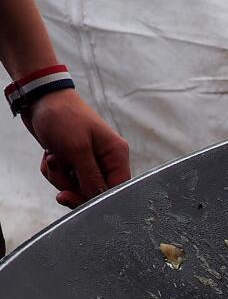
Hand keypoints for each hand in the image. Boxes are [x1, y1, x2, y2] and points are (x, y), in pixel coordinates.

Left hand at [22, 88, 130, 207]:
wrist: (39, 98)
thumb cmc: (63, 117)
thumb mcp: (77, 149)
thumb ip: (91, 178)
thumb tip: (98, 200)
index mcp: (116, 155)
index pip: (116, 189)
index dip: (96, 198)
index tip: (71, 197)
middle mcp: (106, 160)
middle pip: (95, 191)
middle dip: (72, 184)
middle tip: (58, 171)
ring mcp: (89, 161)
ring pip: (77, 187)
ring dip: (59, 177)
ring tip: (53, 157)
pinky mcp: (74, 161)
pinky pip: (65, 179)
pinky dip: (54, 171)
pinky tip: (49, 155)